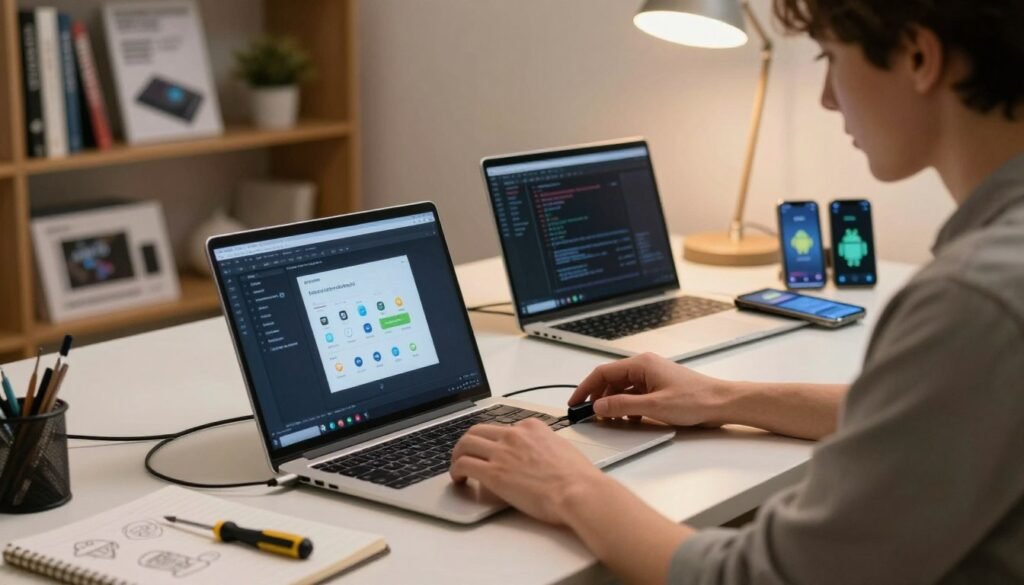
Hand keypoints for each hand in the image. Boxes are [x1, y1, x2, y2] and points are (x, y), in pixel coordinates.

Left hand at [449, 418, 608, 524]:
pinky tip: (459, 479)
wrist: (579, 491)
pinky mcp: (494, 473)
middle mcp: (514, 435)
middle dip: (468, 443)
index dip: (493, 440)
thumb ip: (543, 447)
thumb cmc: (578, 478)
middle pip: (478, 430)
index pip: (503, 427)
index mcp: (532, 427)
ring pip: (466, 444)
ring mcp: (502, 452)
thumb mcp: (561, 449)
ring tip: (458, 467)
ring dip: (457, 455)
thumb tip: (536, 457)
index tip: (491, 450)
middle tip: (466, 455)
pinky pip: (464, 464)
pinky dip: (456, 470)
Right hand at [569, 352, 731, 426]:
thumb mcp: (653, 406)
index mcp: (641, 364)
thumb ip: (622, 405)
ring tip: (608, 419)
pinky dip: (627, 407)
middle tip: (588, 414)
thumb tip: (599, 406)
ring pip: (622, 389)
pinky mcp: (659, 389)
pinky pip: (635, 396)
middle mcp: (645, 367)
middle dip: (598, 397)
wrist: (722, 403)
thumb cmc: (696, 399)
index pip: (603, 373)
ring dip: (613, 404)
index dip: (585, 388)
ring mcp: (652, 378)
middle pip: (611, 380)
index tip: (575, 403)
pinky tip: (629, 419)